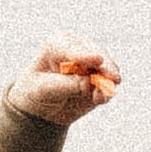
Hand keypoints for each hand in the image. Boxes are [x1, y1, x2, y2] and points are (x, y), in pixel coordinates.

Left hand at [6, 39, 122, 127]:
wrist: (41, 107)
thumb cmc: (36, 91)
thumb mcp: (44, 90)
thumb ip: (67, 85)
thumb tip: (88, 82)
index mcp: (58, 44)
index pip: (74, 48)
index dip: (86, 55)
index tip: (98, 60)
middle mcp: (79, 48)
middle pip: (97, 52)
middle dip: (106, 66)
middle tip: (114, 78)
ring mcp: (92, 63)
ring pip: (108, 67)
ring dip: (108, 81)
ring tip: (101, 97)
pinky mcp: (101, 79)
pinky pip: (109, 84)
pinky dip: (107, 92)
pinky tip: (100, 99)